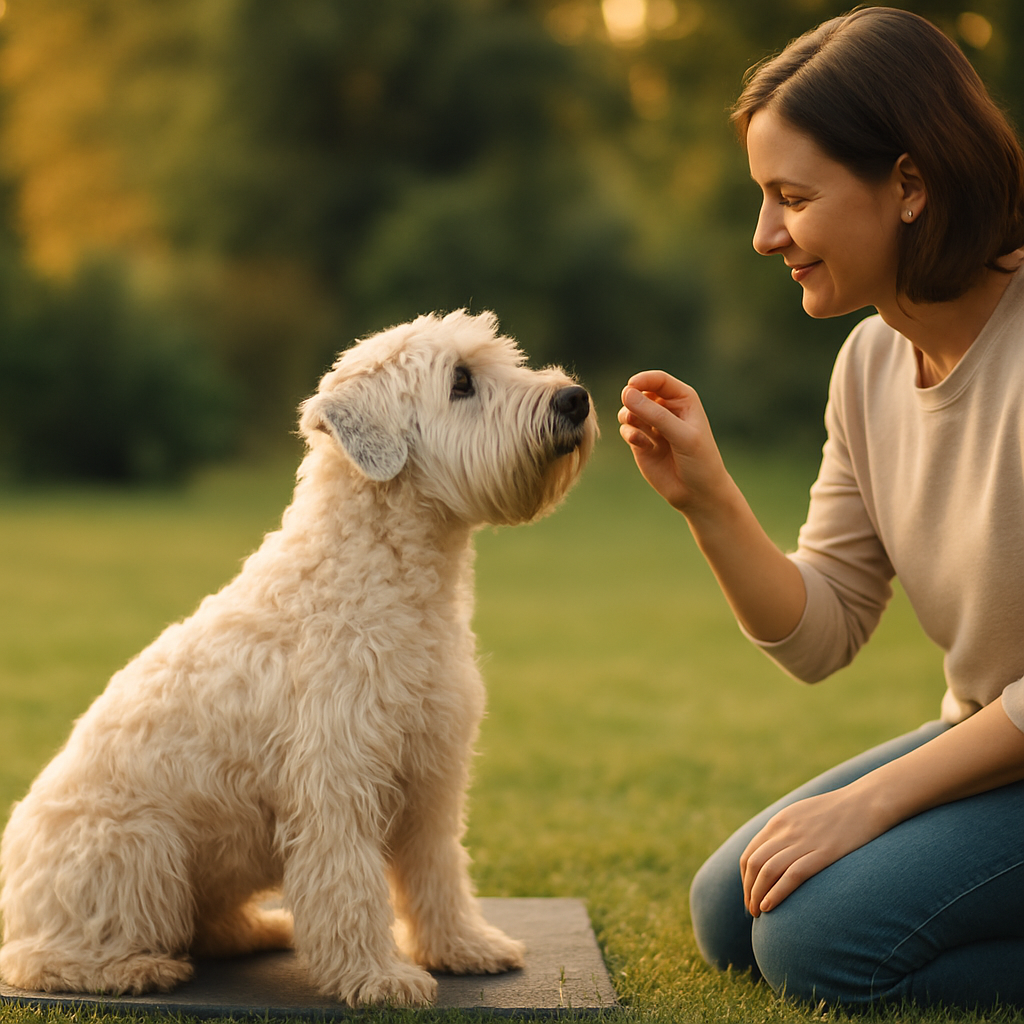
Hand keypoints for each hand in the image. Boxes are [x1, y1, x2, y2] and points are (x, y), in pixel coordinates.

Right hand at [617, 370, 729, 514]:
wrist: (697, 493)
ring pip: (629, 409)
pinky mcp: (641, 442)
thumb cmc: (700, 461)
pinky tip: (642, 445)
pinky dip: (629, 434)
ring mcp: (652, 425)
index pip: (658, 380)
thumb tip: (626, 393)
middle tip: (634, 416)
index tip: (630, 387)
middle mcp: (666, 409)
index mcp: (683, 399)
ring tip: (636, 428)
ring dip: (629, 416)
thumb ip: (655, 414)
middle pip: (640, 392)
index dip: (643, 380)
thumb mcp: (682, 435)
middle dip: (633, 401)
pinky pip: (626, 429)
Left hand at [739, 785, 886, 916]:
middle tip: (752, 910)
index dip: (746, 878)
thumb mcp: (803, 814)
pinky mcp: (823, 853)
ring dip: (758, 895)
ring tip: (759, 913)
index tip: (750, 894)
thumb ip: (787, 832)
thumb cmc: (838, 811)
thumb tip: (777, 854)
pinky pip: (791, 876)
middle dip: (749, 890)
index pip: (750, 853)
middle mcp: (786, 831)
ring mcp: (804, 842)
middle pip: (754, 864)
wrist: (867, 801)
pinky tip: (770, 907)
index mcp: (779, 822)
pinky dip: (776, 893)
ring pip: (767, 871)